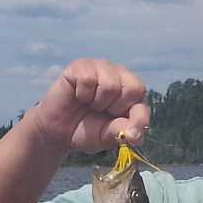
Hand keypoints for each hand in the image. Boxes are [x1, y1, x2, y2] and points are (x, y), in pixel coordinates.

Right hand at [33, 59, 150, 153]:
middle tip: (102, 112)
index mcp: (133, 97)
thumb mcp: (107, 137)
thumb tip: (134, 135)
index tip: (129, 134)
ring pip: (110, 85)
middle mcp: (121, 78)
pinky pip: (89, 79)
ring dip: (97, 102)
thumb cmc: (87, 131)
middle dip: (115, 108)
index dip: (138, 120)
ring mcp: (102, 68)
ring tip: (90, 103)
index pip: (143, 104)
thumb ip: (122, 132)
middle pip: (133, 89)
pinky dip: (82, 93)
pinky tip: (78, 95)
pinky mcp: (82, 65)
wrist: (58, 130)